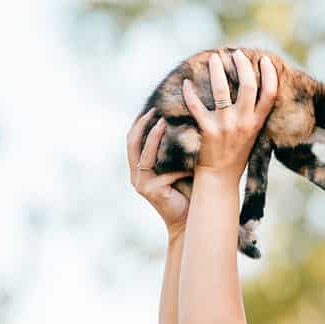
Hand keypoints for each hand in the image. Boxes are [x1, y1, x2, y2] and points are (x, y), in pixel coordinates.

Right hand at [127, 107, 193, 233]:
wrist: (192, 218)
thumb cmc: (191, 190)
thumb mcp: (181, 164)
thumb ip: (177, 148)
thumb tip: (187, 120)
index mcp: (141, 167)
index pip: (134, 139)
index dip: (140, 122)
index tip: (152, 105)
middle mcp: (136, 174)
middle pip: (131, 142)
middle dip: (141, 123)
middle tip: (154, 108)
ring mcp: (141, 183)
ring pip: (143, 153)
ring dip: (153, 135)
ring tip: (164, 120)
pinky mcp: (149, 190)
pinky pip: (161, 168)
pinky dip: (174, 158)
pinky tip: (188, 152)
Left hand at [181, 49, 277, 173]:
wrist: (219, 177)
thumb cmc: (236, 154)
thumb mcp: (252, 134)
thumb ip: (253, 114)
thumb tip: (252, 88)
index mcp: (257, 123)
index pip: (270, 93)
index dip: (270, 74)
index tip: (265, 60)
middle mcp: (244, 122)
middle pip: (248, 86)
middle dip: (242, 65)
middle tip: (236, 54)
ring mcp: (225, 125)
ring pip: (222, 89)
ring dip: (217, 70)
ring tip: (214, 58)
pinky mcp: (207, 130)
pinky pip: (196, 105)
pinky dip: (190, 92)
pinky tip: (187, 82)